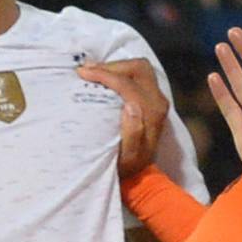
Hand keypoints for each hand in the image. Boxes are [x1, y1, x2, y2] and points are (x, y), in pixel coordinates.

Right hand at [75, 58, 168, 177]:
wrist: (140, 175)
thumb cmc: (128, 166)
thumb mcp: (128, 157)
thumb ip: (132, 133)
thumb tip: (130, 106)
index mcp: (151, 112)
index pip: (128, 83)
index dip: (105, 75)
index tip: (83, 74)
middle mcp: (158, 101)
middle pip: (137, 68)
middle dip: (111, 66)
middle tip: (88, 71)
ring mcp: (157, 98)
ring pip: (139, 68)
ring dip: (116, 67)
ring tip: (94, 72)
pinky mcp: (152, 98)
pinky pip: (138, 75)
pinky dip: (120, 72)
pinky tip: (104, 77)